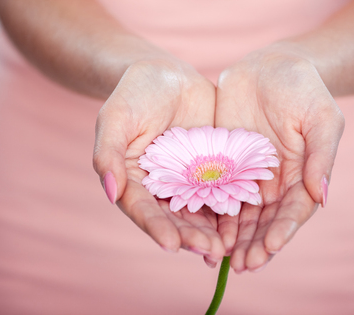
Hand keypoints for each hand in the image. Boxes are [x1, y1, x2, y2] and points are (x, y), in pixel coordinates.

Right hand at [93, 55, 225, 262]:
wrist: (167, 76)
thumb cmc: (134, 94)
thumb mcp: (116, 118)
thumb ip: (108, 153)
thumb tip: (111, 192)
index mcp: (135, 182)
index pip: (143, 210)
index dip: (156, 228)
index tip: (171, 246)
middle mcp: (163, 188)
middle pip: (176, 218)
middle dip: (192, 237)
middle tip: (211, 251)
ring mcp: (190, 181)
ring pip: (201, 211)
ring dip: (214, 231)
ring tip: (229, 247)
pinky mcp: (213, 170)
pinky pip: (223, 190)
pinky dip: (232, 208)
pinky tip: (245, 222)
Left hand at [214, 43, 344, 271]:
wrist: (269, 67)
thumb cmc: (303, 89)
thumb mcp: (321, 118)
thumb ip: (321, 156)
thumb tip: (322, 197)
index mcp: (299, 175)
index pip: (293, 212)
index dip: (283, 231)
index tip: (270, 247)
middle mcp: (272, 182)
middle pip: (264, 221)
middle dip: (255, 244)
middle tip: (243, 265)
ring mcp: (245, 174)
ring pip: (239, 214)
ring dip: (232, 238)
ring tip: (221, 259)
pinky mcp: (221, 163)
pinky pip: (214, 192)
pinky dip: (211, 214)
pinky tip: (202, 230)